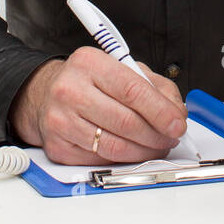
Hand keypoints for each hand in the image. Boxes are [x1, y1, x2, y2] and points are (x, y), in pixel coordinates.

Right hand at [10, 48, 187, 164]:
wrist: (47, 93)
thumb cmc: (90, 80)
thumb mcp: (123, 69)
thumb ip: (155, 86)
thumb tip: (176, 113)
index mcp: (90, 63)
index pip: (133, 91)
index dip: (161, 111)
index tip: (177, 123)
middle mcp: (70, 89)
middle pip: (126, 122)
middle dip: (157, 135)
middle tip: (170, 137)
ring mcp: (61, 120)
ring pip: (115, 146)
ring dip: (144, 151)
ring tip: (156, 146)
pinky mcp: (58, 146)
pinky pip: (100, 160)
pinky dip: (123, 159)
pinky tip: (132, 151)